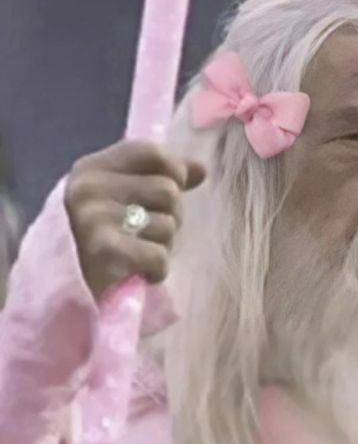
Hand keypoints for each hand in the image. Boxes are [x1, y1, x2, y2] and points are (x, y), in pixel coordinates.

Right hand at [64, 139, 205, 299]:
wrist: (71, 291)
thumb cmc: (105, 240)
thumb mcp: (126, 199)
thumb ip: (162, 178)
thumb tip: (201, 169)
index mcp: (92, 169)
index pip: (151, 152)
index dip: (176, 170)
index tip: (177, 188)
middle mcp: (89, 188)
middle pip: (168, 190)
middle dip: (171, 216)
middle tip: (148, 234)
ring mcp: (94, 219)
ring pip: (168, 224)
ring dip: (163, 245)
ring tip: (139, 254)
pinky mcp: (104, 251)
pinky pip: (160, 256)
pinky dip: (158, 270)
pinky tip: (139, 273)